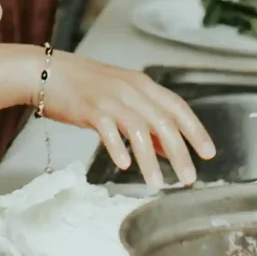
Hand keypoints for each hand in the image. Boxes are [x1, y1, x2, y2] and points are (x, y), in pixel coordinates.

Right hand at [40, 57, 214, 185]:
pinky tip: (124, 165)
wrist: (48, 72)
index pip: (178, 107)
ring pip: (139, 129)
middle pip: (163, 122)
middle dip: (179, 152)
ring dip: (150, 160)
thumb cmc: (85, 86)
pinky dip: (118, 147)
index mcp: (142, 85)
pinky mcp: (89, 109)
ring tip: (157, 183)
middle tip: (188, 177)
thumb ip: (147, 120)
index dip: (196, 130)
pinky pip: (108, 130)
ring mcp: (110, 99)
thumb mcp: (122, 97)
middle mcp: (130, 90)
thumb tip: (170, 148)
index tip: (208, 153)